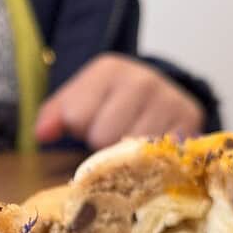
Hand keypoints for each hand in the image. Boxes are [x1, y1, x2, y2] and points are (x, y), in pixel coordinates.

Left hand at [35, 53, 205, 148]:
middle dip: (100, 145)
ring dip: (125, 158)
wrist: (160, 100)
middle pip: (102, 137)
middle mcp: (143, 79)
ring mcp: (170, 101)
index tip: (88, 124)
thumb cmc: (110, 106)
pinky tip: (147, 155)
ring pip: (130, 152)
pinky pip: (158, 159)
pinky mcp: (190, 125)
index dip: (78, 129)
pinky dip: (149, 164)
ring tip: (129, 145)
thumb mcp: (78, 101)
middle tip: (110, 139)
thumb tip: (42, 134)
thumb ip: (53, 116)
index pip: (75, 116)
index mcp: (108, 69)